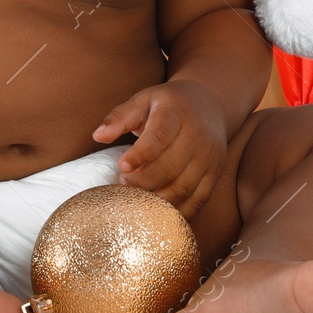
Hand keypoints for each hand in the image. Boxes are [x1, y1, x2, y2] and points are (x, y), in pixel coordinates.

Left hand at [91, 81, 227, 219]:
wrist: (209, 105)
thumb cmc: (168, 105)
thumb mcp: (143, 101)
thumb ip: (119, 117)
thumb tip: (98, 135)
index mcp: (176, 113)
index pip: (159, 137)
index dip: (140, 155)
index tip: (121, 167)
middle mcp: (197, 135)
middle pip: (170, 167)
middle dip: (143, 181)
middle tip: (123, 183)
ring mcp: (209, 157)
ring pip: (183, 188)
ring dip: (157, 200)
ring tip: (137, 198)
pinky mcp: (215, 174)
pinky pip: (198, 200)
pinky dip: (177, 211)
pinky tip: (158, 211)